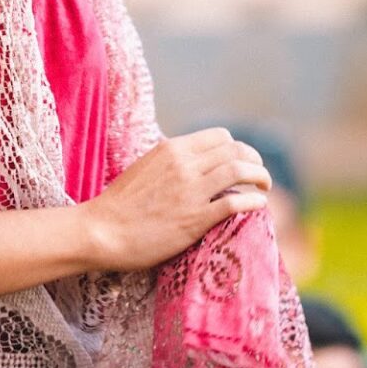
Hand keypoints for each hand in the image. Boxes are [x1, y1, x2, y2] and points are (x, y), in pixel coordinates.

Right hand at [80, 127, 270, 271]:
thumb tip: (190, 162)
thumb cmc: (119, 204)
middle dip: (254, 160)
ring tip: (264, 188)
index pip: (220, 136)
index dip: (237, 148)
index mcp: (172, 148)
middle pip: (236, 150)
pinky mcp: (194, 219)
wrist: (102, 230)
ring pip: (240, 171)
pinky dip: (253, 201)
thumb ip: (170, 162)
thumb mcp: (145, 167)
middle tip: (259, 175)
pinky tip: (258, 205)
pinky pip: (234, 203)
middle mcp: (184, 164)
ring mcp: (190, 190)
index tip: (242, 161)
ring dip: (260, 177)